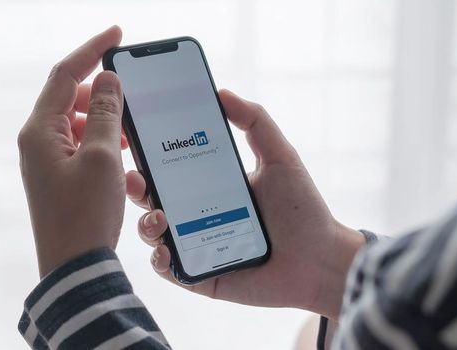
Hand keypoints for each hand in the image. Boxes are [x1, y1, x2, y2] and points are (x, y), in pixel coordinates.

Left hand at [18, 26, 129, 277]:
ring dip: (102, 119)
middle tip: (130, 93)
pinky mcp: (57, 179)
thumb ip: (104, 112)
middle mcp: (36, 143)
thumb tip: (106, 80)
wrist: (74, 268)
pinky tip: (121, 154)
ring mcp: (45, 162)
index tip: (116, 35)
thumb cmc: (86, 215)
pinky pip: (78, 146)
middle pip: (67, 97)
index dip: (91, 50)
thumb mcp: (102, 157)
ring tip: (128, 129)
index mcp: (39, 131)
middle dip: (100, 92)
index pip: (64, 75)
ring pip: (75, 123)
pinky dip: (100, 142)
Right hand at [128, 90, 363, 319]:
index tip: (135, 141)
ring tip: (159, 217)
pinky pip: (167, 269)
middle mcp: (196, 215)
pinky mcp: (198, 277)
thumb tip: (222, 92)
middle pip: (152, 198)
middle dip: (136, 188)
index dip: (148, 157)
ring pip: (153, 233)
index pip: (169, 168)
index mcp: (209, 186)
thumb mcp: (280, 157)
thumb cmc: (303, 209)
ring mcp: (194, 246)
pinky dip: (159, 260)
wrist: (321, 260)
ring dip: (146, 224)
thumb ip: (255, 121)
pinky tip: (165, 250)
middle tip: (136, 179)